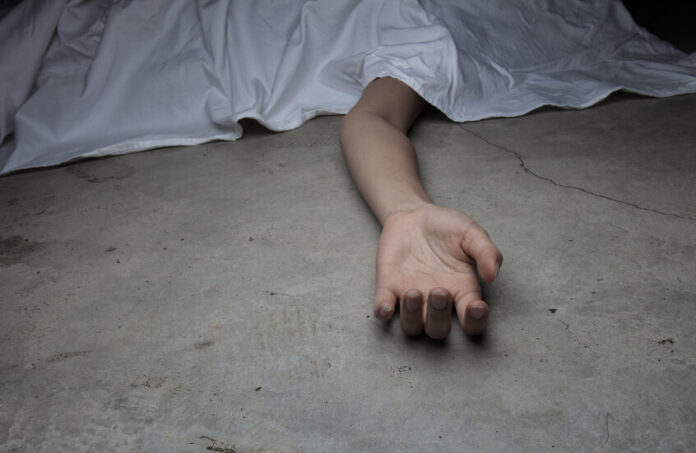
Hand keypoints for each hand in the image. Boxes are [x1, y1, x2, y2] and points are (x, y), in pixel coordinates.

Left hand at [374, 204, 502, 338]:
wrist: (415, 215)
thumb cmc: (448, 228)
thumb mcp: (471, 233)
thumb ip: (486, 251)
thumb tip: (492, 275)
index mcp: (462, 292)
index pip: (472, 320)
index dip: (475, 322)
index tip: (476, 307)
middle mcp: (436, 302)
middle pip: (438, 330)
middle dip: (438, 317)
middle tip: (439, 291)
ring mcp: (411, 297)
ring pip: (411, 327)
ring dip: (411, 317)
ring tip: (414, 292)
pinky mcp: (388, 286)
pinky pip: (383, 309)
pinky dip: (383, 312)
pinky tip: (385, 306)